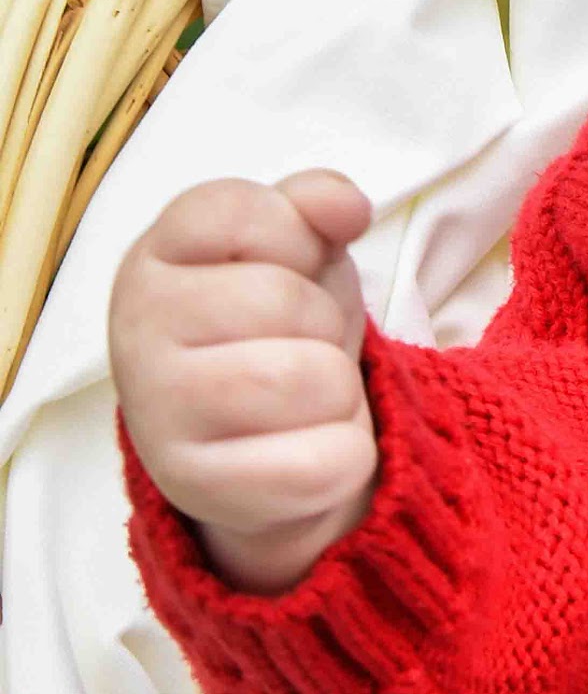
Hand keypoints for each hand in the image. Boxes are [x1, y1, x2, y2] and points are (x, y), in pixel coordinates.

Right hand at [108, 172, 377, 594]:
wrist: (257, 439)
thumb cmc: (273, 326)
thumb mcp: (297, 248)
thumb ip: (314, 203)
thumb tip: (342, 205)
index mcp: (155, 256)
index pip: (243, 212)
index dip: (297, 238)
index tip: (289, 265)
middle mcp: (136, 330)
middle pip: (284, 300)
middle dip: (322, 322)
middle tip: (295, 344)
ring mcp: (157, 413)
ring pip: (310, 380)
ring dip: (336, 390)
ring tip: (302, 397)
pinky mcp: (195, 489)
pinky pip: (322, 464)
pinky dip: (343, 459)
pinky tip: (305, 450)